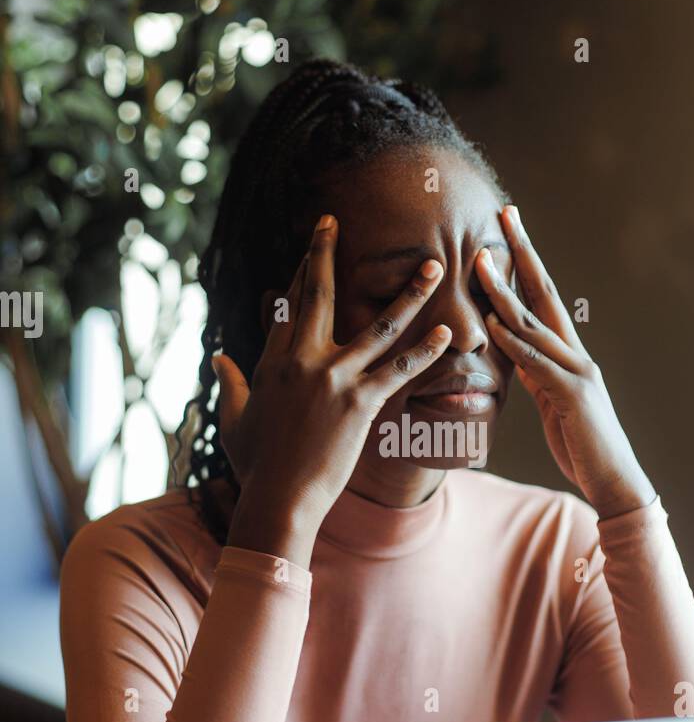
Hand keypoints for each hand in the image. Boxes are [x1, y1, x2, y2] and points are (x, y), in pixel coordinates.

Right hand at [212, 215, 451, 555]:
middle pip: (317, 296)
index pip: (287, 306)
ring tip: (432, 266)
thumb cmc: (256, 466)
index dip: (300, 271)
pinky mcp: (360, 403)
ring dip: (409, 294)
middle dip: (325, 254)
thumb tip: (218, 358)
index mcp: (272, 362)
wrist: (278, 499)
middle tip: (336, 222)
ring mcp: (333, 379)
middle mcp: (302, 362)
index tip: (312, 243)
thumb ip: (231, 384)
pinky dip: (425, 350)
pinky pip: (399, 370)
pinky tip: (447, 332)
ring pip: (378, 326)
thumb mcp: (235, 420)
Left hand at [476, 206, 655, 519]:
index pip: (544, 298)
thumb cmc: (582, 446)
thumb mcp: (552, 403)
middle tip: (505, 215)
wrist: (614, 481)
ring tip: (480, 262)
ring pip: (536, 322)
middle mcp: (576, 354)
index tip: (509, 228)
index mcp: (569, 355)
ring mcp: (577, 372)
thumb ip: (536, 374)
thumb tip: (514, 352)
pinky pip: (537, 363)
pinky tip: (493, 324)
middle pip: (546, 293)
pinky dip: (514, 342)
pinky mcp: (573, 395)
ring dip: (505, 291)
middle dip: (524, 252)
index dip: (526, 262)